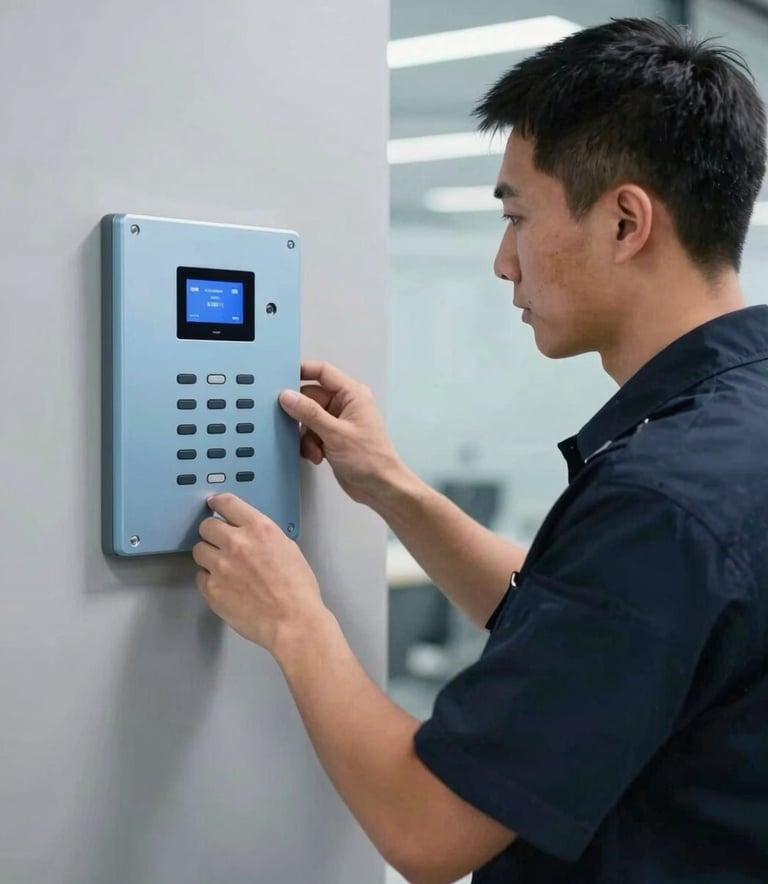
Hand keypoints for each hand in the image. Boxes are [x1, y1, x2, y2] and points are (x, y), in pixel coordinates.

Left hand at [193, 493, 325, 652]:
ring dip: (208, 555)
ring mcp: (221, 566)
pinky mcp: (211, 589)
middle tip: (219, 541)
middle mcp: (236, 543)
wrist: (293, 621)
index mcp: (258, 528)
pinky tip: (226, 585)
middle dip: (212, 532)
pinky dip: (210, 578)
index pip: (227, 503)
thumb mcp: (287, 547)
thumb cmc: (297, 588)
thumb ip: (262, 535)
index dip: (217, 503)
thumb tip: (246, 531)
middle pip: (206, 526)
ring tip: (223, 566)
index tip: (213, 505)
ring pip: (199, 550)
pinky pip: (200, 576)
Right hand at [279, 361, 402, 504]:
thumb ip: (309, 413)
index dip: (302, 371)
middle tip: (293, 425)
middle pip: (311, 398)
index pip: (323, 372)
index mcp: (352, 395)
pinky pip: (311, 433)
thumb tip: (288, 396)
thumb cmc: (370, 459)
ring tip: (314, 448)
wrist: (380, 487)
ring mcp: (338, 422)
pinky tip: (317, 456)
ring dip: (305, 435)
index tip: (282, 376)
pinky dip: (309, 445)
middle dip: (301, 415)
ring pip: (308, 418)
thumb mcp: (335, 434)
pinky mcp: (333, 438)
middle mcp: (345, 405)